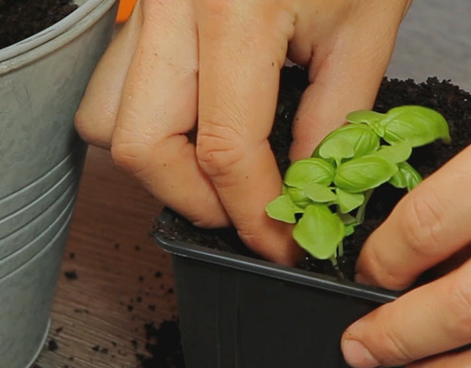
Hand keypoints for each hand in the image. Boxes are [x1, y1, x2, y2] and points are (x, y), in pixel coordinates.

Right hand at [75, 0, 411, 263]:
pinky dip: (150, 119)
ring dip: (160, 160)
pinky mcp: (140, 3)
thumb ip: (333, 119)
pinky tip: (200, 117)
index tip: (280, 241)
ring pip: (104, 117)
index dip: (252, 214)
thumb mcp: (366, 26)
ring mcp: (144, 2)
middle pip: (138, 144)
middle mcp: (170, 6)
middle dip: (193, 198)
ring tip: (220, 165)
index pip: (223, 148)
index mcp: (234, 10)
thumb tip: (305, 190)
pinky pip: (113, 82)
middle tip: (245, 209)